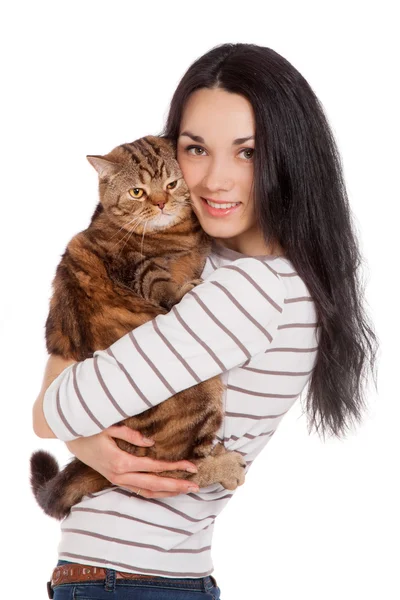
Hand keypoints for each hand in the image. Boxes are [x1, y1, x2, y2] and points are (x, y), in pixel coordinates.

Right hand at [65, 425, 199, 498]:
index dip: (174, 467)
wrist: (71, 439)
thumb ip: (130, 433)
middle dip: (177, 485)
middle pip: (154, 484)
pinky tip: (167, 491)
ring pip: (147, 491)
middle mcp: (120, 476)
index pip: (154, 467)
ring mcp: (118, 480)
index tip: (191, 467)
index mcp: (121, 462)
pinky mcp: (116, 480)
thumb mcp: (109, 426)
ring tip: (186, 490)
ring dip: (168, 492)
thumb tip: (151, 442)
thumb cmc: (91, 429)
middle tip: (196, 486)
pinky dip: (155, 492)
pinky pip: (139, 490)